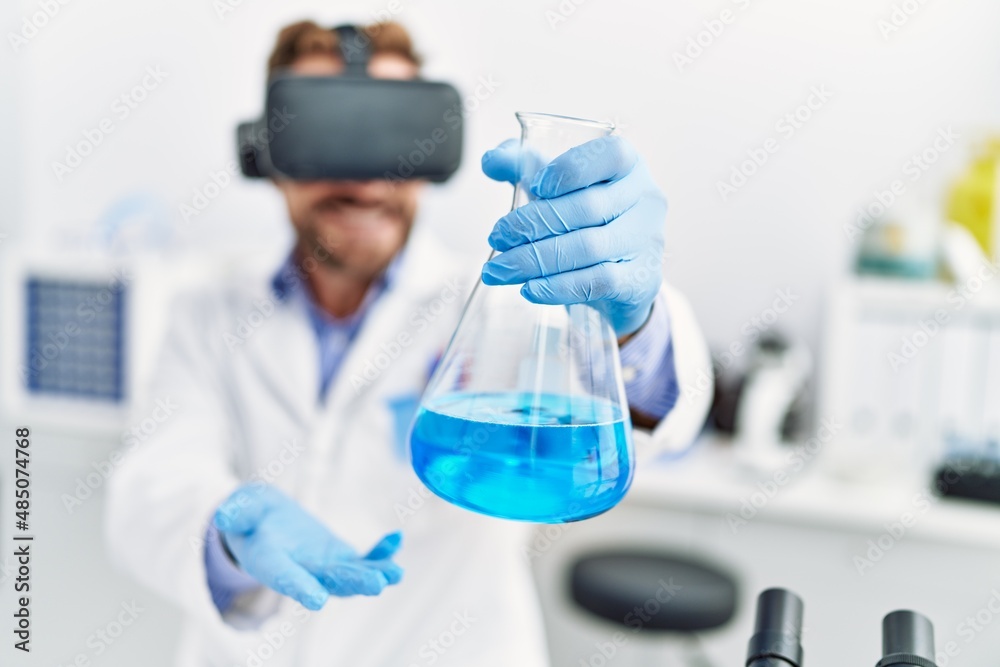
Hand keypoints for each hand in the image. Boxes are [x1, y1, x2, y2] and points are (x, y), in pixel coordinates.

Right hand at [213, 484, 402, 610]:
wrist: (263, 524)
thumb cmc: (249, 518)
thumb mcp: (239, 511)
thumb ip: (236, 513)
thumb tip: (225, 516)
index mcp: (271, 564)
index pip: (285, 578)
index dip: (300, 588)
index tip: (318, 600)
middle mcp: (301, 572)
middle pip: (328, 581)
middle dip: (354, 582)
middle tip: (378, 584)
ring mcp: (323, 567)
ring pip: (351, 576)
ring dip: (374, 574)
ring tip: (397, 573)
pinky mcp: (339, 557)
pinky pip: (363, 559)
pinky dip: (380, 552)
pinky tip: (396, 538)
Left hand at [480, 135, 666, 337]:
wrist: (619, 275)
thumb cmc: (586, 219)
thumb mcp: (555, 186)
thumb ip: (523, 166)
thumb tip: (491, 161)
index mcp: (629, 165)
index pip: (611, 155)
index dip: (572, 168)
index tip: (536, 186)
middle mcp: (646, 199)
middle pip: (587, 207)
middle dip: (532, 224)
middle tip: (496, 237)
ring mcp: (647, 241)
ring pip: (588, 248)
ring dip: (534, 260)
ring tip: (499, 269)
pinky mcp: (640, 280)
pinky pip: (595, 282)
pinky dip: (557, 287)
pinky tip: (529, 289)